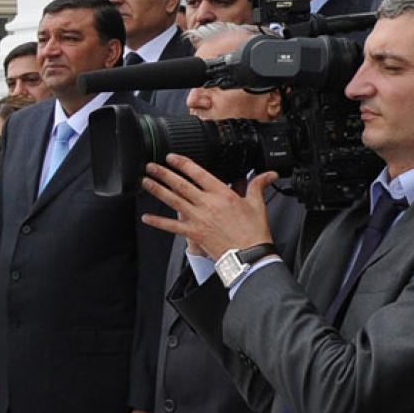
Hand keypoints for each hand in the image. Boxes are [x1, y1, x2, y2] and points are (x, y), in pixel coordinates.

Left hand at [141, 156, 276, 263]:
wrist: (249, 255)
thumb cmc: (253, 232)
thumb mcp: (257, 204)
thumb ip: (257, 185)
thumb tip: (268, 173)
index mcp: (222, 194)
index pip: (199, 173)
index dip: (183, 163)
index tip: (171, 157)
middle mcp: (207, 204)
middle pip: (181, 185)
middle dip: (164, 173)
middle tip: (150, 166)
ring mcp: (198, 218)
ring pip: (173, 201)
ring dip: (157, 190)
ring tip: (145, 182)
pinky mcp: (193, 233)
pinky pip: (172, 226)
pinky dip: (158, 222)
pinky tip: (146, 217)